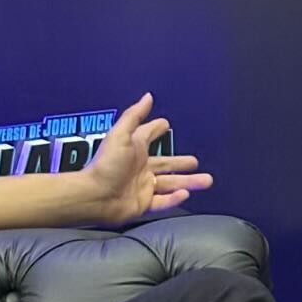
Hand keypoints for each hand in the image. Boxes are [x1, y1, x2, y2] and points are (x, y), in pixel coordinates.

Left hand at [85, 95, 214, 225]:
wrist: (95, 196)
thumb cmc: (106, 165)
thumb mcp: (120, 135)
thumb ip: (135, 116)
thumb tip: (148, 96)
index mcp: (135, 149)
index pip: (149, 136)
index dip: (157, 129)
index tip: (165, 124)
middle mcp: (141, 168)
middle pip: (167, 164)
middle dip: (181, 163)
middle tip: (195, 162)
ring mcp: (143, 187)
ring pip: (171, 183)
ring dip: (189, 182)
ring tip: (207, 181)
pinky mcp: (143, 204)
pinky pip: (163, 202)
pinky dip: (175, 199)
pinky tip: (186, 194)